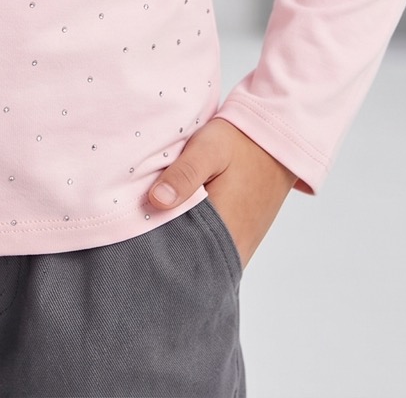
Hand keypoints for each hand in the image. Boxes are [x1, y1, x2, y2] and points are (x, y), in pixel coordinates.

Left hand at [146, 116, 296, 270]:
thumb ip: (185, 174)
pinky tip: (174, 221)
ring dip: (176, 243)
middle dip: (161, 249)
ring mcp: (237, 247)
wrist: (275, 144)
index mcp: (224, 230)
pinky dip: (191, 239)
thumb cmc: (239, 143)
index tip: (130, 231)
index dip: (153, 247)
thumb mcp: (209, 149)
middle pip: (188, 261)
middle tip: (134, 229)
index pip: (180, 256)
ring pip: (198, 257)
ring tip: (152, 224)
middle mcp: (233, 248)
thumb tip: (157, 200)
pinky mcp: (238, 240)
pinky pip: (209, 250)